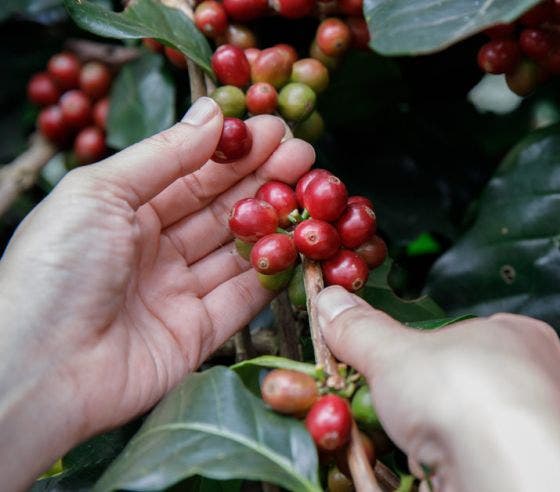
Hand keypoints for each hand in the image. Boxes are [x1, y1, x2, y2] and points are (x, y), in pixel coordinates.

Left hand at [0, 97, 314, 488]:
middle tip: (307, 156)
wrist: (40, 368)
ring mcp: (177, 292)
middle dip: (263, 180)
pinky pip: (244, 298)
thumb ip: (164, 154)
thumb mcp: (100, 192)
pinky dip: (273, 273)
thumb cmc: (55, 269)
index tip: (276, 130)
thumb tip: (213, 111)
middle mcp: (152, 250)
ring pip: (238, 250)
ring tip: (314, 194)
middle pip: (220, 209)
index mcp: (122, 211)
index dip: (233, 152)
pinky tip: (301, 245)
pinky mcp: (198, 334)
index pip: (190, 174)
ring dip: (275, 222)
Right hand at [315, 286, 559, 491]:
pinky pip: (503, 462)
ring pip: (496, 432)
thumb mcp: (393, 356)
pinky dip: (478, 468)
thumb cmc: (465, 396)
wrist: (512, 469)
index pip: (469, 339)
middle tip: (414, 424)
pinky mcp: (555, 469)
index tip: (402, 381)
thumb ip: (362, 331)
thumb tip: (331, 303)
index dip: (429, 361)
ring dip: (462, 443)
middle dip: (445, 408)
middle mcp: (550, 376)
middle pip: (481, 389)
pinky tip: (458, 475)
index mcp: (520, 334)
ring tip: (435, 456)